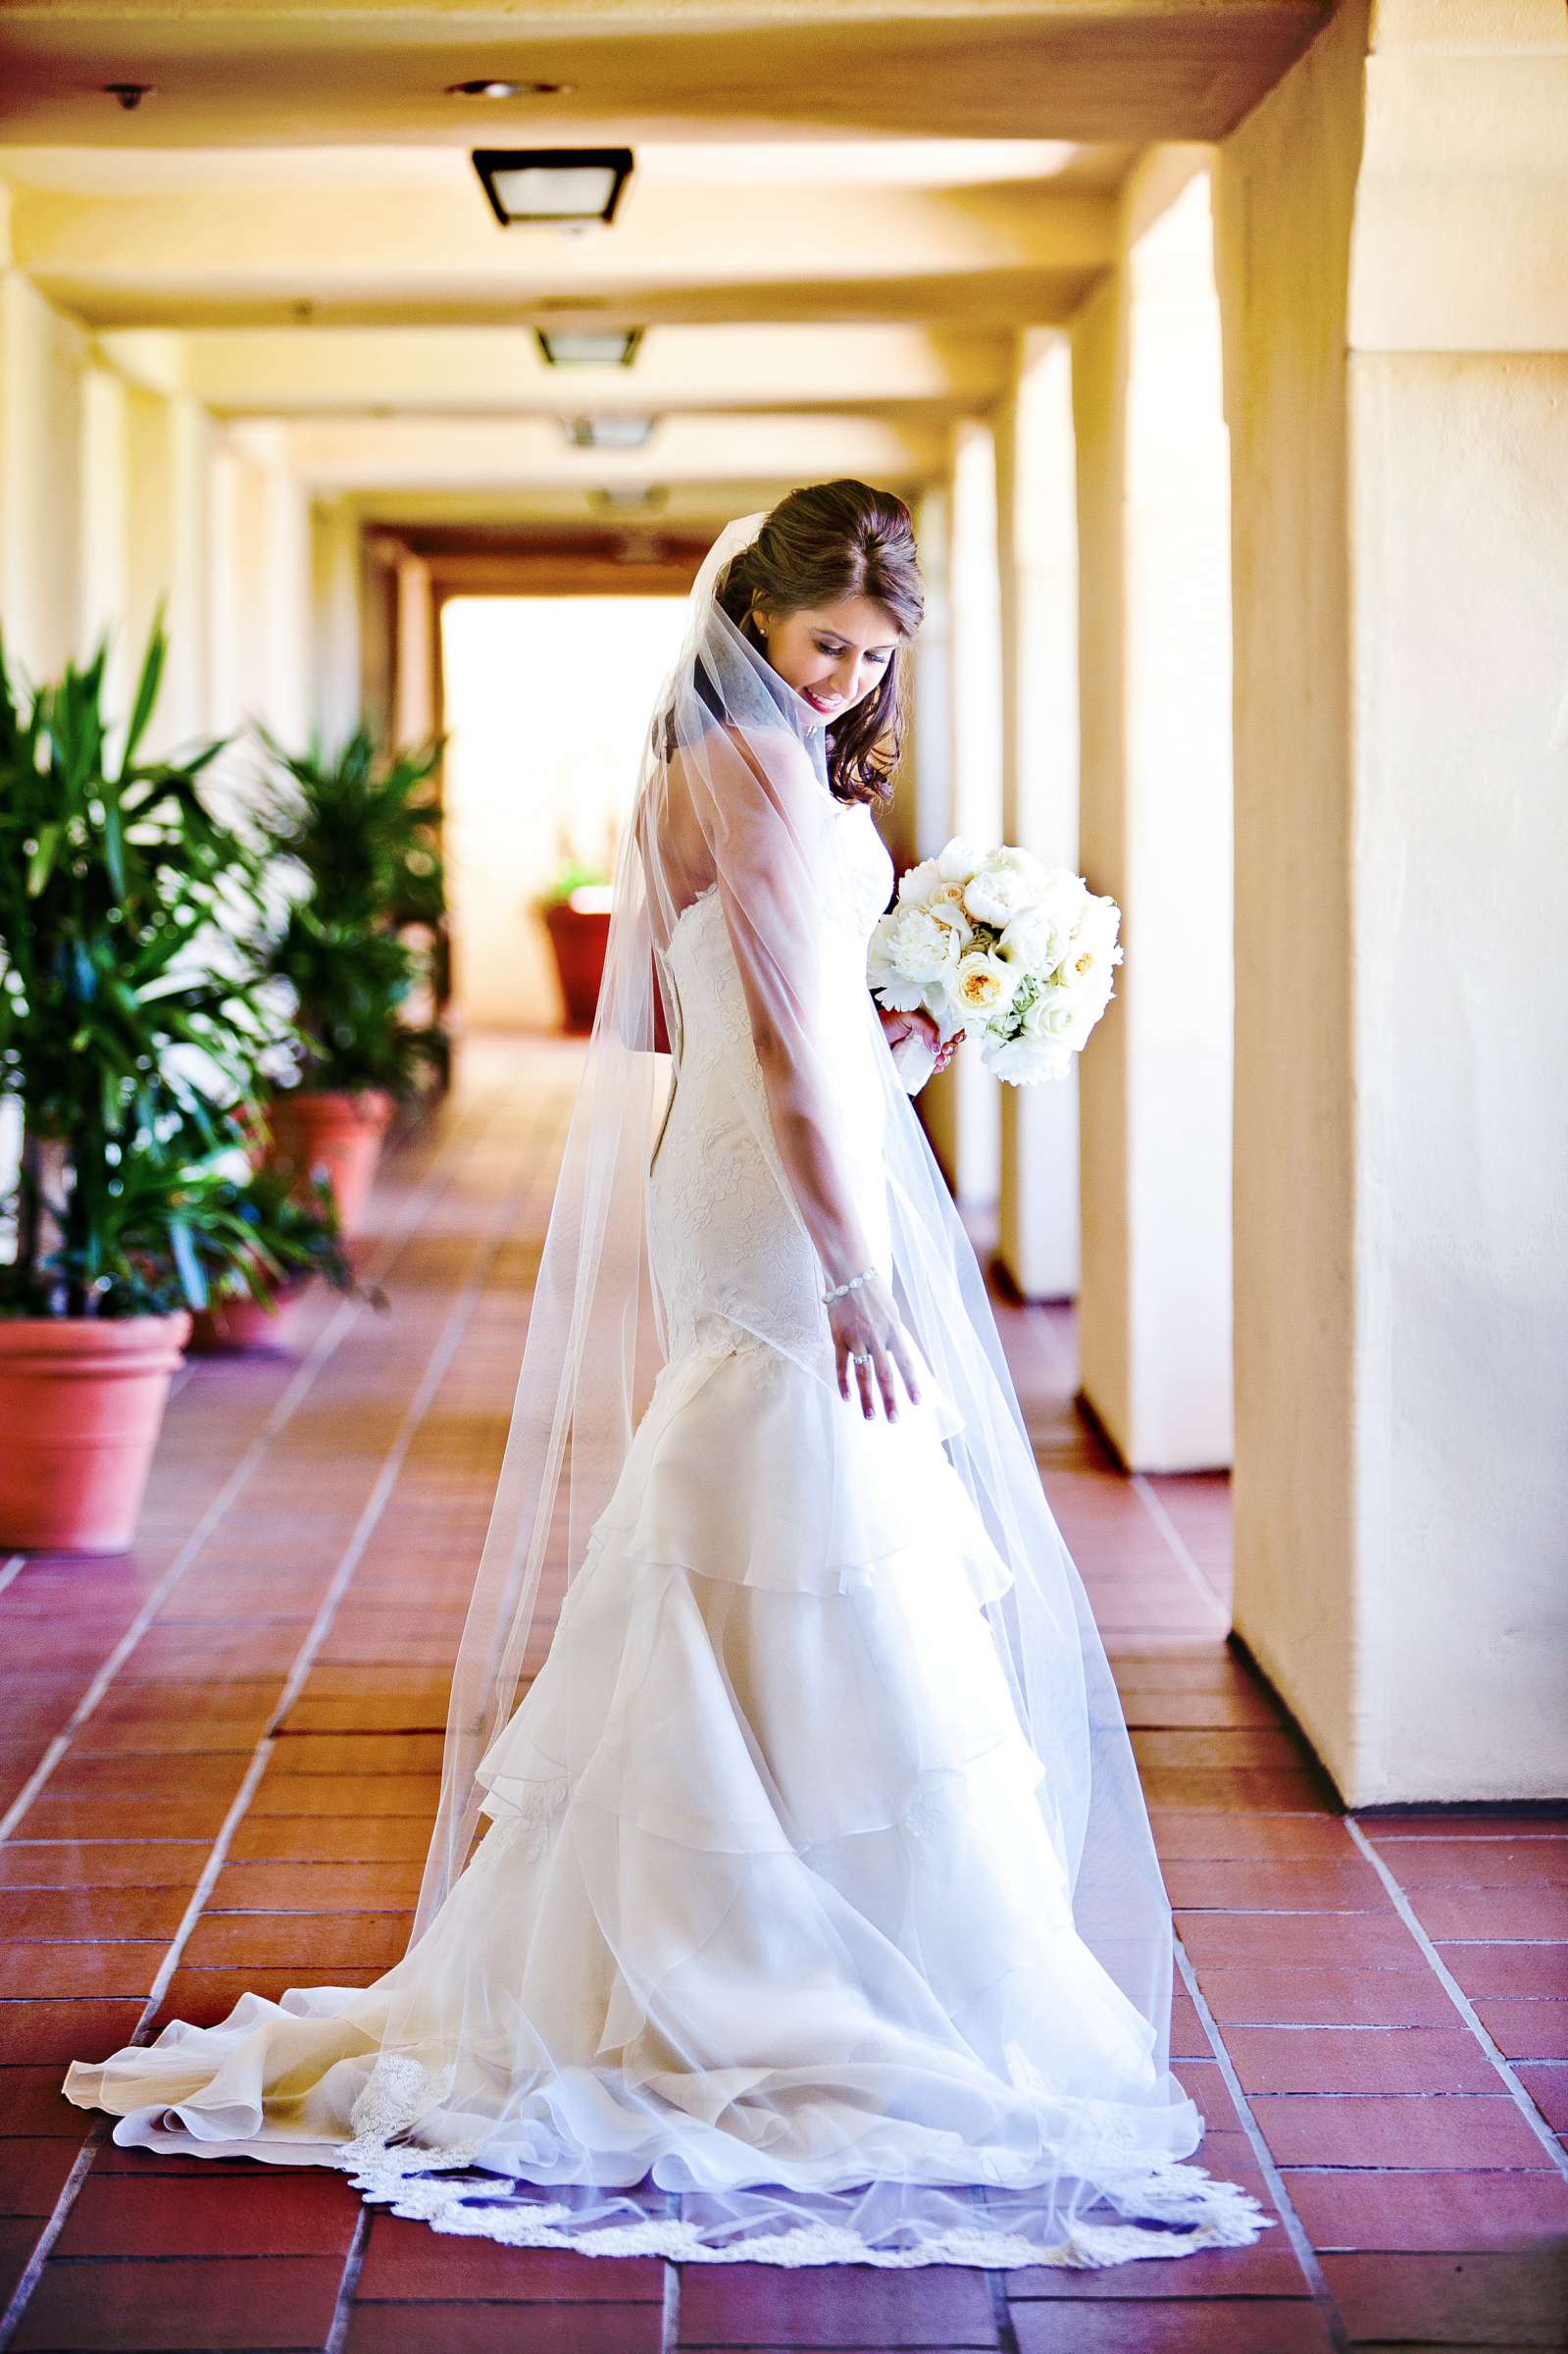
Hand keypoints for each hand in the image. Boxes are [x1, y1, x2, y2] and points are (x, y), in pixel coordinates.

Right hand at [827, 1271, 922, 1421]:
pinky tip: (847, 1398)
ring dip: (867, 1398)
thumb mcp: (891, 1311)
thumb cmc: (872, 1290)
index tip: (917, 1403)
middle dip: (890, 1400)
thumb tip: (901, 1354)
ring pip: (864, 1375)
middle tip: (893, 1419)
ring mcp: (857, 1338)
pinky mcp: (839, 1337)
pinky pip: (841, 1365)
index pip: (906, 1363)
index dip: (912, 1384)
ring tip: (870, 1416)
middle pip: (886, 1375)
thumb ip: (894, 1334)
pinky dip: (844, 1383)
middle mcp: (877, 1337)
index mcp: (894, 1331)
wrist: (850, 1272)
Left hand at [875, 1002, 963, 1076]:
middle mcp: (928, 1032)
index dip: (957, 1029)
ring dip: (947, 1057)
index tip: (956, 1036)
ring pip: (945, 1054)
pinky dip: (938, 1067)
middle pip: (951, 1039)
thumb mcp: (907, 1015)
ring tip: (940, 1059)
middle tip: (946, 1049)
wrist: (869, 1039)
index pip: (950, 1022)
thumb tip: (937, 1045)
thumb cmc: (885, 1022)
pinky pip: (934, 1066)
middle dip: (953, 1045)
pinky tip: (935, 1066)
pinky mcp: (918, 1061)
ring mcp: (924, 1047)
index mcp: (929, 1017)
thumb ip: (926, 1025)